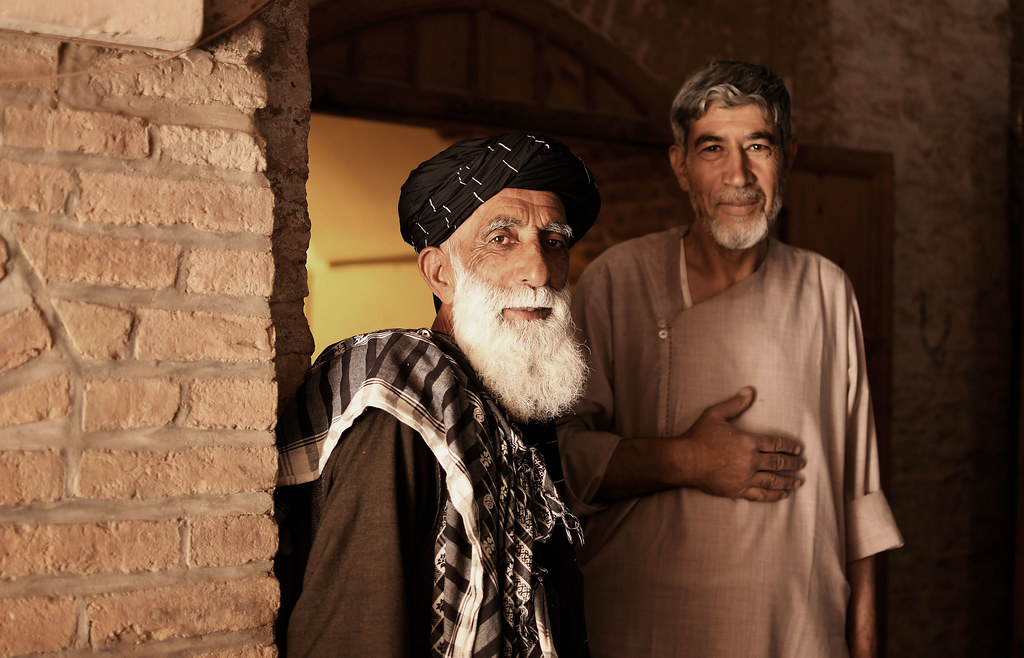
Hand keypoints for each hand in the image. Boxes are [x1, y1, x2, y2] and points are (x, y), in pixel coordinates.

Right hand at [681, 387, 804, 501]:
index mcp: (748, 442)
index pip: (775, 444)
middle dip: (793, 463)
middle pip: (778, 462)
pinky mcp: (738, 491)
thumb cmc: (699, 437)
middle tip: (802, 463)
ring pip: (773, 480)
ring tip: (798, 481)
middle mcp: (750, 461)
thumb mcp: (715, 415)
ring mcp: (745, 478)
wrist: (685, 461)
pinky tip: (782, 494)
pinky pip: (761, 495)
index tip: (798, 449)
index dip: (789, 446)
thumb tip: (750, 391)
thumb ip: (735, 404)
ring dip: (788, 480)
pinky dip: (774, 495)